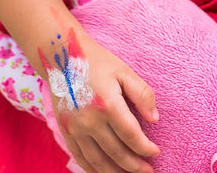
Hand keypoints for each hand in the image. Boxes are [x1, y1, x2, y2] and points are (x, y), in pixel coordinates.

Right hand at [46, 29, 159, 172]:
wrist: (60, 56)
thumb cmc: (96, 62)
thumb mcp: (123, 71)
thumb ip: (142, 94)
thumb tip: (154, 118)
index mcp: (107, 104)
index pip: (131, 135)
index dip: (145, 148)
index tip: (155, 153)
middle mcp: (90, 120)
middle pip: (116, 152)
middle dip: (135, 165)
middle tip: (148, 171)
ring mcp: (75, 128)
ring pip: (97, 160)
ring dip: (115, 172)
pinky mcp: (65, 130)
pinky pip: (79, 156)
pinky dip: (92, 168)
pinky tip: (104, 172)